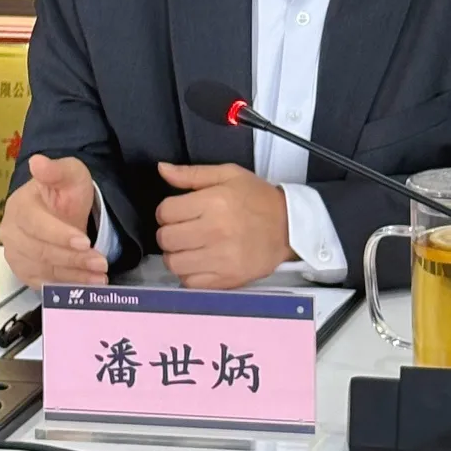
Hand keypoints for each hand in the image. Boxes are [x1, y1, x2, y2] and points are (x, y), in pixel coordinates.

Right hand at [0, 154, 108, 289]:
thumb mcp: (69, 172)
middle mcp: (12, 233)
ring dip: (73, 276)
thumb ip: (56, 169)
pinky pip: (43, 284)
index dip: (60, 235)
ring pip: (43, 271)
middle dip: (73, 259)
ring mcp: (16, 254)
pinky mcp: (25, 271)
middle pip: (40, 251)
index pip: (36, 224)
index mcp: (20, 206)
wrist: (63, 207)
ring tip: (99, 277)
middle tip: (101, 263)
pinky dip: (66, 286)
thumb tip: (37, 162)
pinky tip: (86, 284)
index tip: (85, 241)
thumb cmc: (65, 189)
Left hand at [155, 162, 292, 289]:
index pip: (165, 211)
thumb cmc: (257, 198)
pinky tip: (200, 261)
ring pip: (173, 263)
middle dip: (168, 232)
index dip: (167, 210)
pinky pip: (189, 282)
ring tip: (189, 246)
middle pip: (166, 239)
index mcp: (214, 202)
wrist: (288, 227)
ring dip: (176, 254)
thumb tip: (162, 169)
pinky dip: (189, 273)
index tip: (177, 211)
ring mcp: (220, 259)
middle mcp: (215, 231)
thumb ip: (192, 173)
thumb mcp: (228, 175)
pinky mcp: (226, 280)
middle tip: (183, 228)